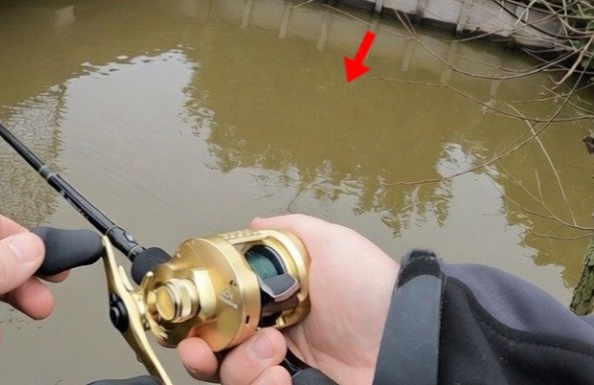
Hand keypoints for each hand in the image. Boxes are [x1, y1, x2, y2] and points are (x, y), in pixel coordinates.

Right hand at [177, 215, 397, 384]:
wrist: (406, 339)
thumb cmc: (372, 289)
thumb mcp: (333, 244)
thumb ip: (291, 229)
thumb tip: (252, 223)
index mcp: (274, 304)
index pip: (220, 315)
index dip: (198, 320)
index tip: (187, 322)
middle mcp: (272, 339)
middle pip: (214, 353)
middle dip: (199, 352)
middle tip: (202, 349)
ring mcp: (284, 371)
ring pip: (232, 377)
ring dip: (241, 366)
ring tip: (276, 353)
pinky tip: (282, 377)